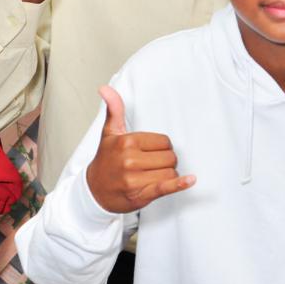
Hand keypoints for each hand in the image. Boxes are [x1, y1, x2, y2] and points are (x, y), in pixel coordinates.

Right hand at [86, 85, 195, 212]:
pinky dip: (178, 184)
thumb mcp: (110, 133)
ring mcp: (135, 179)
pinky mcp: (140, 195)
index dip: (161, 147)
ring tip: (151, 176)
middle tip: (150, 165)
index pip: (164, 141)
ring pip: (170, 173)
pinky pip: (164, 187)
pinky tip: (190, 179)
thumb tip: (105, 88)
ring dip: (167, 175)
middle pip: (169, 157)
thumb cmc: (106, 159)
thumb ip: (114, 109)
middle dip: (165, 161)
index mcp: (127, 142)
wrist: (94, 191)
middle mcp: (130, 160)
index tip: (150, 151)